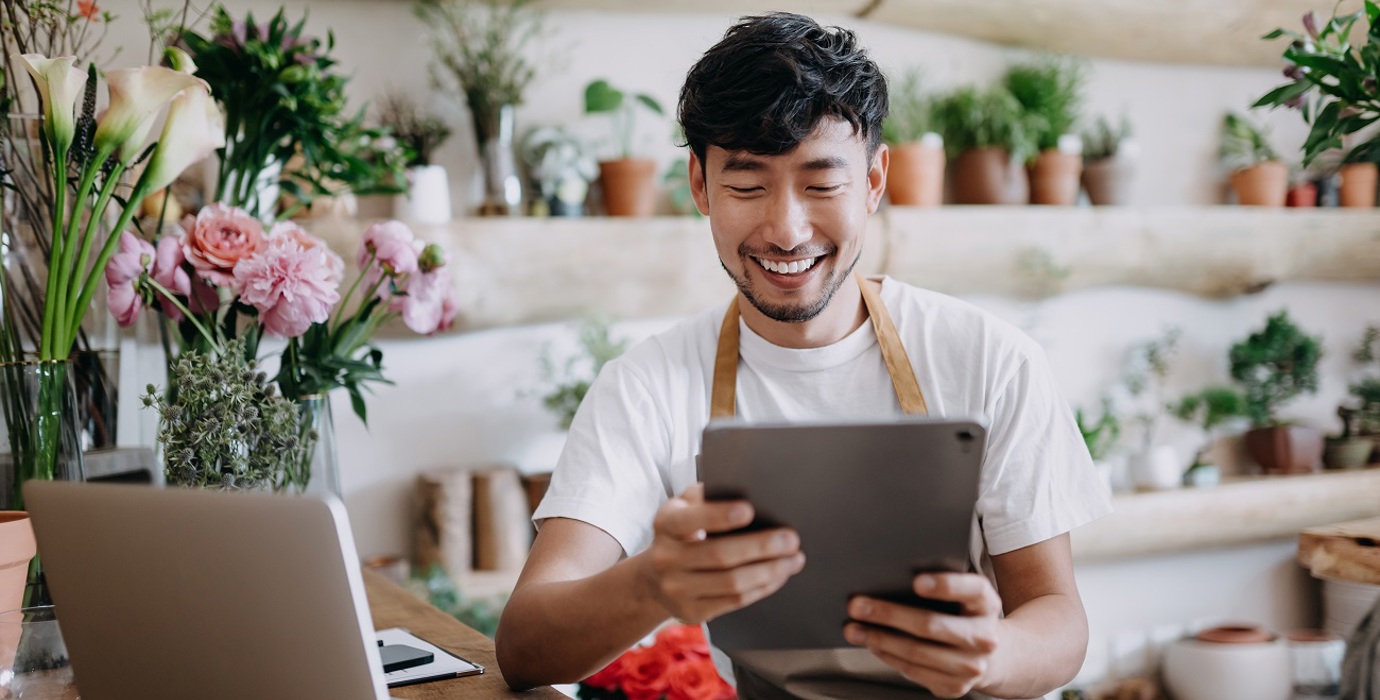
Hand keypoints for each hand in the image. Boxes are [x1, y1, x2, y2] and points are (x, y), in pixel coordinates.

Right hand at [636, 483, 804, 624]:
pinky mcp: (692, 612)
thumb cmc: (681, 534)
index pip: (691, 519)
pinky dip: (762, 588)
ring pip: (732, 583)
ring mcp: (677, 589)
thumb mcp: (683, 508)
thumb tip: (749, 488)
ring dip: (769, 571)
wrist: (653, 579)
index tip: (750, 510)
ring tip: (794, 559)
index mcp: (665, 524)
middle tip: (791, 539)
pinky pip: (735, 601)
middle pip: (720, 554)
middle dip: (761, 547)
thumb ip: (707, 496)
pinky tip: (779, 576)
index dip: (720, 515)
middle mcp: (666, 558)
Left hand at [844, 573, 1002, 698]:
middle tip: (858, 605)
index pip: (971, 590)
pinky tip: (873, 644)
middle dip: (888, 614)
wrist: (993, 656)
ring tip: (855, 628)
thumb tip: (889, 577)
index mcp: (986, 604)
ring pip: (916, 652)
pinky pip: (913, 671)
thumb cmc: (966, 615)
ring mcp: (971, 666)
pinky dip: (888, 656)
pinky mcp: (955, 686)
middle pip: (931, 625)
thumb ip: (940, 584)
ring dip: (879, 639)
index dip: (945, 586)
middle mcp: (984, 637)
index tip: (916, 582)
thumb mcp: (965, 594)